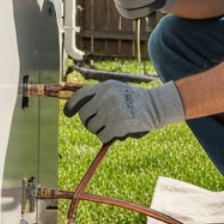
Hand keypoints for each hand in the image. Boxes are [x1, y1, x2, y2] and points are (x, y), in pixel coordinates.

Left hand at [63, 80, 185, 143]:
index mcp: (105, 86)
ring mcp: (112, 110)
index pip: (80, 96)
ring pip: (93, 128)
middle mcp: (106, 96)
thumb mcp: (117, 91)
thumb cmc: (135, 101)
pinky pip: (103, 136)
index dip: (71, 106)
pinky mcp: (118, 124)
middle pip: (84, 116)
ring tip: (115, 126)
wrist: (156, 106)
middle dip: (89, 123)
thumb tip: (79, 112)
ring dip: (101, 131)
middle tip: (100, 125)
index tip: (67, 113)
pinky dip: (109, 138)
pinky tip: (120, 132)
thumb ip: (100, 97)